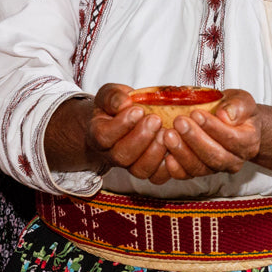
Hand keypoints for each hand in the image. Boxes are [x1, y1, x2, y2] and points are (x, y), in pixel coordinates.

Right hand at [53, 84, 172, 180]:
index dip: (122, 125)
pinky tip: (174, 147)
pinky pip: (157, 177)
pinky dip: (167, 165)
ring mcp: (130, 165)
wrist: (122, 120)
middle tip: (156, 119)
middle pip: (121, 156)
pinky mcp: (148, 171)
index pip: (104, 136)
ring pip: (139, 169)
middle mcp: (111, 154)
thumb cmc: (116, 106)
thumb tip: (124, 102)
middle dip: (141, 137)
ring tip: (166, 132)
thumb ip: (114, 96)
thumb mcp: (110, 94)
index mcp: (98, 134)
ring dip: (155, 152)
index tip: (138, 110)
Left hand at [153, 88, 261, 181]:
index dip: (213, 128)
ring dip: (182, 152)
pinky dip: (176, 168)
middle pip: (215, 156)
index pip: (232, 139)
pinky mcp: (199, 171)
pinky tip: (167, 156)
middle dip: (195, 139)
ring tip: (169, 134)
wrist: (232, 123)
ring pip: (200, 168)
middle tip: (179, 122)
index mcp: (248, 142)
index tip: (197, 114)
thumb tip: (225, 115)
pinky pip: (187, 175)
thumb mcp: (243, 101)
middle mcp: (233, 160)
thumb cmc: (236, 111)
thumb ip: (238, 106)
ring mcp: (216, 168)